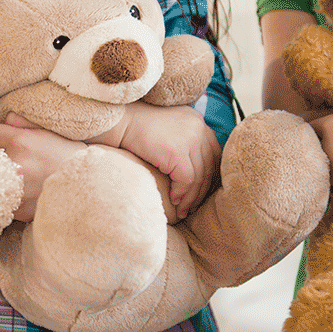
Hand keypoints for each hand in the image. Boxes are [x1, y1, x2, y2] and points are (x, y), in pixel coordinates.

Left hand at [0, 114, 85, 221]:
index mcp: (22, 142)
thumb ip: (26, 123)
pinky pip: (4, 201)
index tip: (1, 141)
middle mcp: (16, 166)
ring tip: (17, 178)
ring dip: (0, 179)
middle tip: (7, 159)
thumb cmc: (75, 157)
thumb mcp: (54, 132)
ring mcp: (16, 191)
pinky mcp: (19, 211)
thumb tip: (7, 118)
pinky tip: (26, 194)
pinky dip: (11, 198)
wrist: (94, 187)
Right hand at [90, 102, 220, 218]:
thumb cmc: (137, 127)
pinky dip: (181, 193)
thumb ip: (183, 138)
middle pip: (209, 166)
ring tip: (182, 210)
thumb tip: (192, 163)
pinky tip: (173, 200)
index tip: (199, 192)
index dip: (209, 175)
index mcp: (197, 121)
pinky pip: (187, 180)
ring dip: (191, 197)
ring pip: (199, 176)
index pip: (213, 153)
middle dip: (201, 190)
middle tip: (192, 207)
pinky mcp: (178, 152)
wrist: (119, 121)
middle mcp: (198, 128)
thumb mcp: (167, 127)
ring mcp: (190, 139)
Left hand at [310, 84, 332, 196]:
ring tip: (322, 170)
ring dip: (320, 172)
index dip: (305, 130)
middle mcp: (330, 151)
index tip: (309, 132)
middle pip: (306, 154)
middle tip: (308, 153)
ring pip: (318, 175)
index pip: (304, 129)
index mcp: (331, 126)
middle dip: (308, 152)